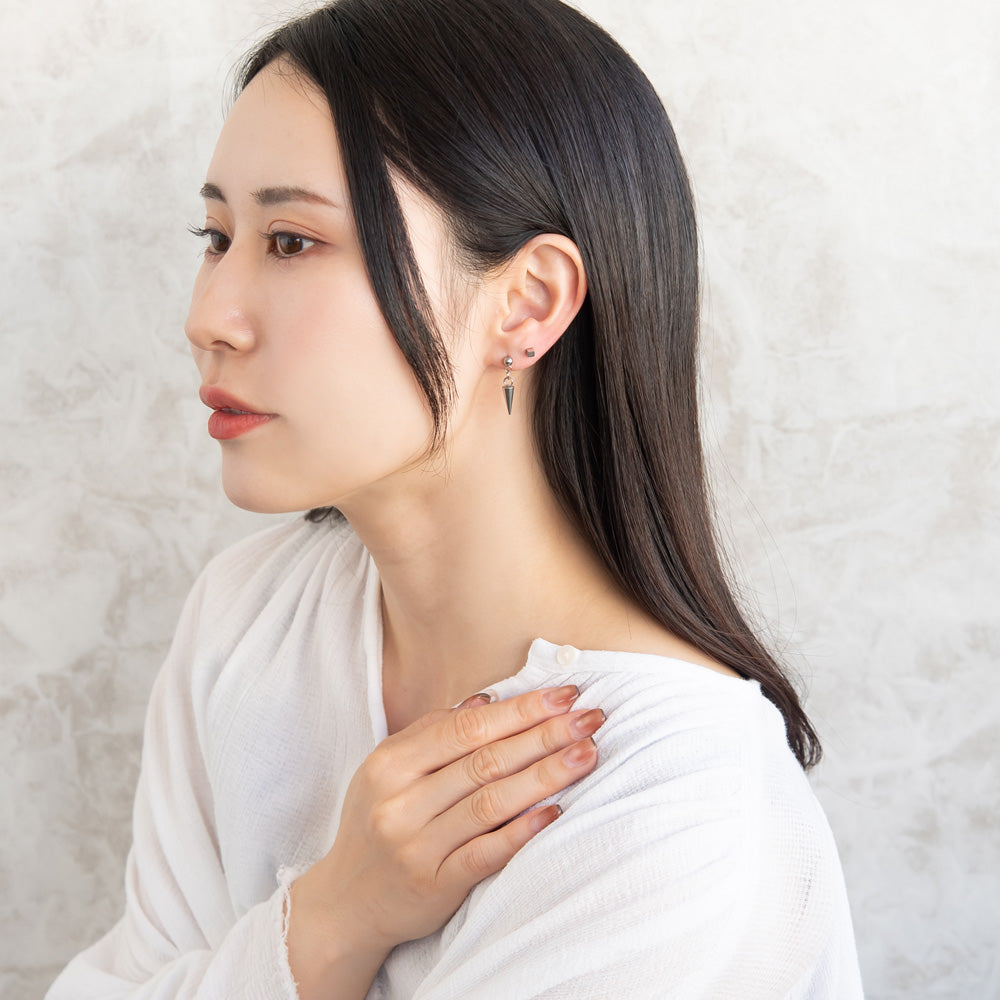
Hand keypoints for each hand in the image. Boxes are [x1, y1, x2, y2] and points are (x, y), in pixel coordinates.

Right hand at [286, 686, 603, 997]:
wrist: (346, 903)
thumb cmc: (377, 823)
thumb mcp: (389, 770)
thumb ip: (434, 732)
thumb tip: (490, 700)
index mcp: (389, 764)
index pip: (465, 728)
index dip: (519, 709)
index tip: (563, 694)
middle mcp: (399, 803)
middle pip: (485, 760)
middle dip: (544, 735)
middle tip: (590, 718)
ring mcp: (416, 847)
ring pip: (492, 802)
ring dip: (546, 776)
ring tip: (586, 755)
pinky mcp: (434, 886)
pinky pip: (486, 853)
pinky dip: (523, 831)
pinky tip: (557, 812)